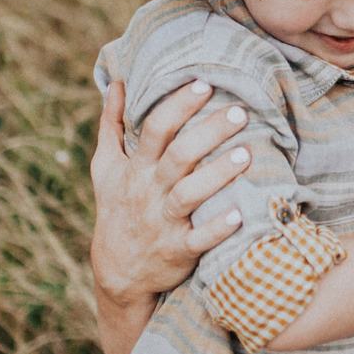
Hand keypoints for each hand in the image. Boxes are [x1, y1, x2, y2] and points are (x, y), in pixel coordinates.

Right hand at [88, 77, 251, 303]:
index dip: (178, 106)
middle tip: (240, 111)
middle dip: (209, 132)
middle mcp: (150, 192)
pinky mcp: (179, 250)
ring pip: (189, 194)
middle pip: (178, 156)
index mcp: (136, 168)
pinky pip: (198, 239)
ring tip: (247, 154)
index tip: (204, 83)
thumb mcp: (107, 167)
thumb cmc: (118, 208)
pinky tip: (241, 213)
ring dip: (218, 174)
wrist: (118, 270)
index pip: (155, 129)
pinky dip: (217, 228)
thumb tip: (116, 83)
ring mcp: (164, 222)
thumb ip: (111, 125)